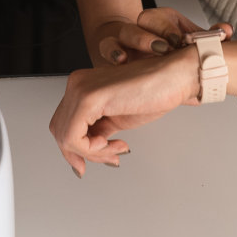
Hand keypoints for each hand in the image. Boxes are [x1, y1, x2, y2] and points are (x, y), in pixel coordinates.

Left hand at [48, 46, 201, 175]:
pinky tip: (112, 143)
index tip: (96, 160)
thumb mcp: (118, 119)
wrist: (176, 77)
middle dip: (84, 153)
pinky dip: (91, 149)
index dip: (77, 148)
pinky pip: (73, 137)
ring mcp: (80, 88)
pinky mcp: (88, 98)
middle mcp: (76, 84)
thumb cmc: (156, 92)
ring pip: (64, 136)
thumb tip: (85, 151)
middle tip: (111, 158)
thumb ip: (98, 130)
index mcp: (82, 86)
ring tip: (116, 149)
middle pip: (59, 130)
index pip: (64, 123)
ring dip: (92, 152)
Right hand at [94, 7, 231, 66]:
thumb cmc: (169, 51)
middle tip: (163, 49)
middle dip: (153, 34)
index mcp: (164, 21)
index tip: (180, 41)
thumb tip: (225, 31)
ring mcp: (127, 40)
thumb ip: (210, 38)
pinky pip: (106, 49)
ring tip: (136, 54)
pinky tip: (120, 62)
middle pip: (144, 21)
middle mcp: (144, 27)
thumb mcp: (191, 45)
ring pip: (123, 33)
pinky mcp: (112, 54)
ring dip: (132, 42)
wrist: (144, 60)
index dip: (171, 29)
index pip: (165, 18)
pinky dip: (112, 53)